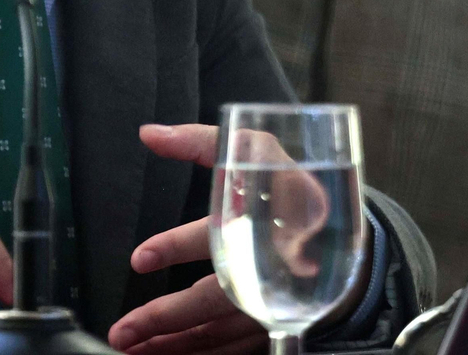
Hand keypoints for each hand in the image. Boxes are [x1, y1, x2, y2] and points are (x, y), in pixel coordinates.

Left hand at [109, 124, 266, 354]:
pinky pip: (231, 351)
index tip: (140, 258)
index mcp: (260, 220)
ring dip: (172, 346)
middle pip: (212, 300)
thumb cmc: (289, 188)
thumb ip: (199, 142)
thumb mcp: (253, 152)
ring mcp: (269, 304)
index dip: (177, 247)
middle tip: (123, 330)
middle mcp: (265, 269)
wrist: (344, 234)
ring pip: (217, 334)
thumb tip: (148, 134)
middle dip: (165, 318)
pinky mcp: (270, 326)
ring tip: (131, 348)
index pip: (215, 234)